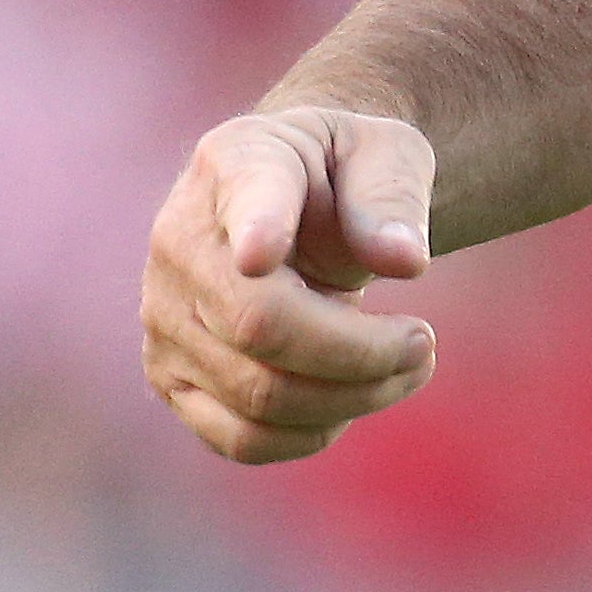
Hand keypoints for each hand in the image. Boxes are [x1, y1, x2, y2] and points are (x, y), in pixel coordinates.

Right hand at [138, 106, 439, 463]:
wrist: (299, 200)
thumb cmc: (345, 172)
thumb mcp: (385, 153)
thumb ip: (392, 197)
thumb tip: (405, 260)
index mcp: (237, 164)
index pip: (244, 200)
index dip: (254, 228)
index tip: (264, 252)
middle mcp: (179, 244)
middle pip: (260, 326)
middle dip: (361, 351)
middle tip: (426, 343)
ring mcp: (165, 318)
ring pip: (256, 394)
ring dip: (353, 397)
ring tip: (411, 367)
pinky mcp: (173, 379)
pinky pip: (239, 438)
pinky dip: (310, 433)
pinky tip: (354, 399)